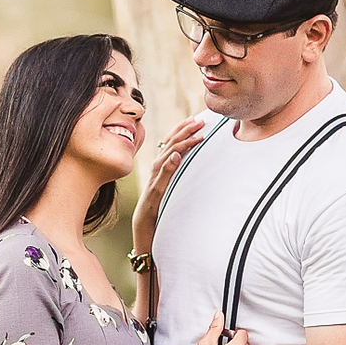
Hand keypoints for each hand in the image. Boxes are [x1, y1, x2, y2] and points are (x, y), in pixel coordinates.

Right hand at [130, 116, 204, 250]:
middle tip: (199, 120)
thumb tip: (183, 157)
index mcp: (161, 166)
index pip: (171, 142)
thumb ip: (175, 172)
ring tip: (195, 133)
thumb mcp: (170, 186)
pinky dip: (168, 165)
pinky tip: (177, 156)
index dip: (182, 129)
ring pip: (167, 155)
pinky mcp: (155, 191)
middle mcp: (156, 168)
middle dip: (185, 130)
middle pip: (170, 144)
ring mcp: (155, 179)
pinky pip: (161, 176)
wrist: (145, 225)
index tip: (195, 119)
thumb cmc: (159, 206)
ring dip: (181, 142)